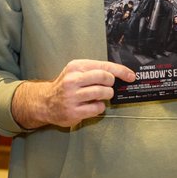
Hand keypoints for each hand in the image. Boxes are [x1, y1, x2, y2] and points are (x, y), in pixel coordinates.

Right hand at [13, 59, 134, 128]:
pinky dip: (99, 107)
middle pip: (105, 77)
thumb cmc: (66, 86)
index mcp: (75, 67)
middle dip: (111, 84)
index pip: (104, 66)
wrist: (45, 102)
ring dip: (106, 95)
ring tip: (100, 96)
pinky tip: (92, 105)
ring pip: (102, 93)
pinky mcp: (74, 111)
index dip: (121, 71)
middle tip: (108, 87)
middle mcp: (72, 80)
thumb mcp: (76, 72)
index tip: (131, 76)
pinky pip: (97, 108)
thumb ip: (95, 71)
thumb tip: (121, 74)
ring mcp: (72, 96)